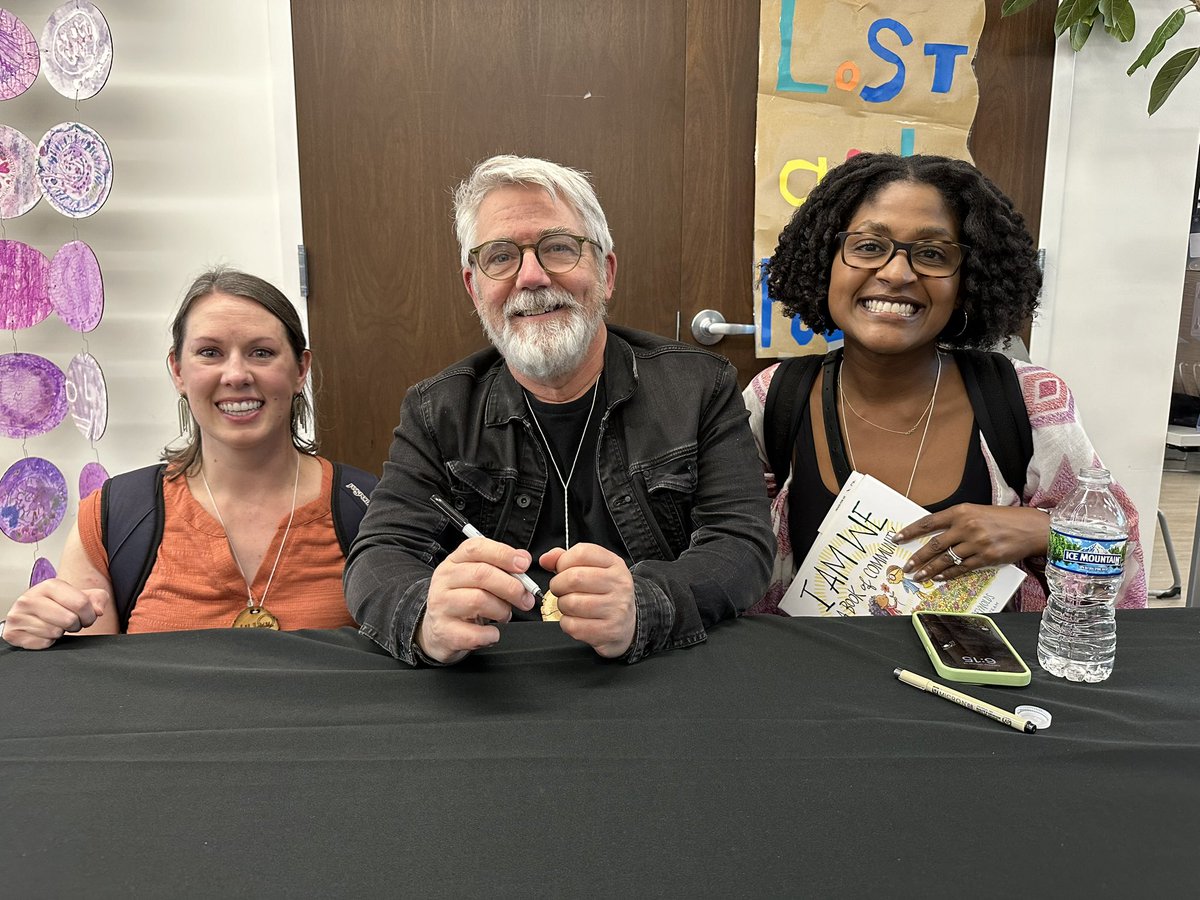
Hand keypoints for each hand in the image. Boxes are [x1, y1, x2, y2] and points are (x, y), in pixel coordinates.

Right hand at [3, 579, 109, 649]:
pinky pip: (43, 644)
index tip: (86, 617)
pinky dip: (48, 641)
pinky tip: (43, 632)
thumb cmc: (56, 604)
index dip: (90, 615)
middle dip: (76, 625)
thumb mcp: (78, 595)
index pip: (81, 603)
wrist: (29, 614)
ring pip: (55, 633)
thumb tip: (98, 610)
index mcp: (49, 585)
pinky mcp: (13, 633)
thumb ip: (97, 598)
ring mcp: (18, 616)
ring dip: (60, 633)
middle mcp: (29, 599)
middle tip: (70, 622)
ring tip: (55, 625)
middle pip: (70, 620)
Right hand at [417, 536, 536, 663]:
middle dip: (511, 587)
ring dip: (502, 610)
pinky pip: (474, 633)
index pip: (477, 548)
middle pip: (482, 574)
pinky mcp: (444, 631)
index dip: (504, 554)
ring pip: (478, 601)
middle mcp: (445, 580)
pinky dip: (490, 634)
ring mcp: (441, 605)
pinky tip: (493, 633)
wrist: (439, 631)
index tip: (523, 564)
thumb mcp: (477, 578)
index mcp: (455, 561)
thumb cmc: (464, 600)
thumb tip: (523, 560)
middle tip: (526, 599)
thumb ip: (500, 566)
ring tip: (504, 615)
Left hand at [540, 543, 635, 658]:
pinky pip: (573, 625)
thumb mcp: (593, 569)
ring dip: (562, 605)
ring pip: (571, 603)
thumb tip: (546, 559)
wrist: (628, 623)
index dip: (563, 561)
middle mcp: (619, 584)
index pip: (582, 553)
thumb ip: (567, 559)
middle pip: (574, 578)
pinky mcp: (608, 630)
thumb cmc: (605, 594)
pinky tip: (575, 619)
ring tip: (569, 605)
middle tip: (561, 590)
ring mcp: (615, 608)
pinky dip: (566, 623)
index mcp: (615, 564)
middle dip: (558, 585)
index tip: (562, 570)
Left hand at [893, 504, 1049, 581]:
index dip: (911, 531)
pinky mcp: (987, 557)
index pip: (929, 522)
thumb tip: (934, 533)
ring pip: (946, 559)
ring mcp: (977, 543)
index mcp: (962, 511)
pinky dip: (949, 574)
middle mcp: (967, 526)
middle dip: (917, 557)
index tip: (897, 538)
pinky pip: (962, 568)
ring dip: (930, 570)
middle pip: (934, 544)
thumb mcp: (977, 511)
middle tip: (906, 566)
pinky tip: (940, 578)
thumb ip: (957, 520)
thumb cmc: (1004, 519)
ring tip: (919, 576)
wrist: (1032, 528)